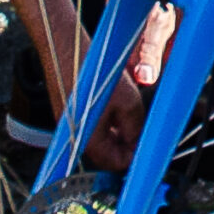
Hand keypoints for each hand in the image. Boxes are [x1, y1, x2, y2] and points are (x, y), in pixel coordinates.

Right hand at [82, 4, 176, 173]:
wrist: (67, 49)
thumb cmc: (93, 73)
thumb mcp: (127, 101)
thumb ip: (135, 127)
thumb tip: (140, 141)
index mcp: (89, 141)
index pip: (115, 163)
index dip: (134, 156)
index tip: (147, 146)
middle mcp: (76, 138)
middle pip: (108, 153)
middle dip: (127, 145)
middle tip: (143, 131)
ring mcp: (72, 126)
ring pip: (102, 140)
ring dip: (119, 133)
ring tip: (133, 117)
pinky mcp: (71, 115)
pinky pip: (93, 127)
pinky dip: (108, 123)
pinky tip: (118, 108)